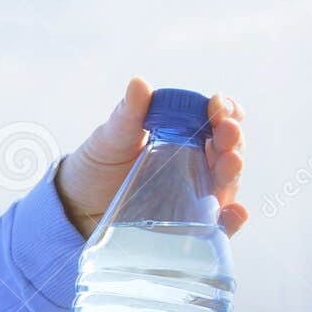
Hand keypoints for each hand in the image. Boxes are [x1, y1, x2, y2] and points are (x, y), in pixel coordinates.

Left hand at [54, 77, 247, 238]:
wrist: (76, 207)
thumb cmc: (98, 166)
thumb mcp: (111, 139)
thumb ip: (127, 115)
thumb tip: (139, 84)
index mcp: (184, 135)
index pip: (216, 118)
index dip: (224, 109)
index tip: (217, 104)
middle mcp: (197, 164)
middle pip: (227, 149)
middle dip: (232, 138)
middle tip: (227, 130)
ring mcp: (196, 196)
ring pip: (226, 183)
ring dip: (233, 170)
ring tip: (230, 161)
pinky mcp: (190, 228)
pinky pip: (217, 226)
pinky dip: (232, 220)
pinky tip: (235, 212)